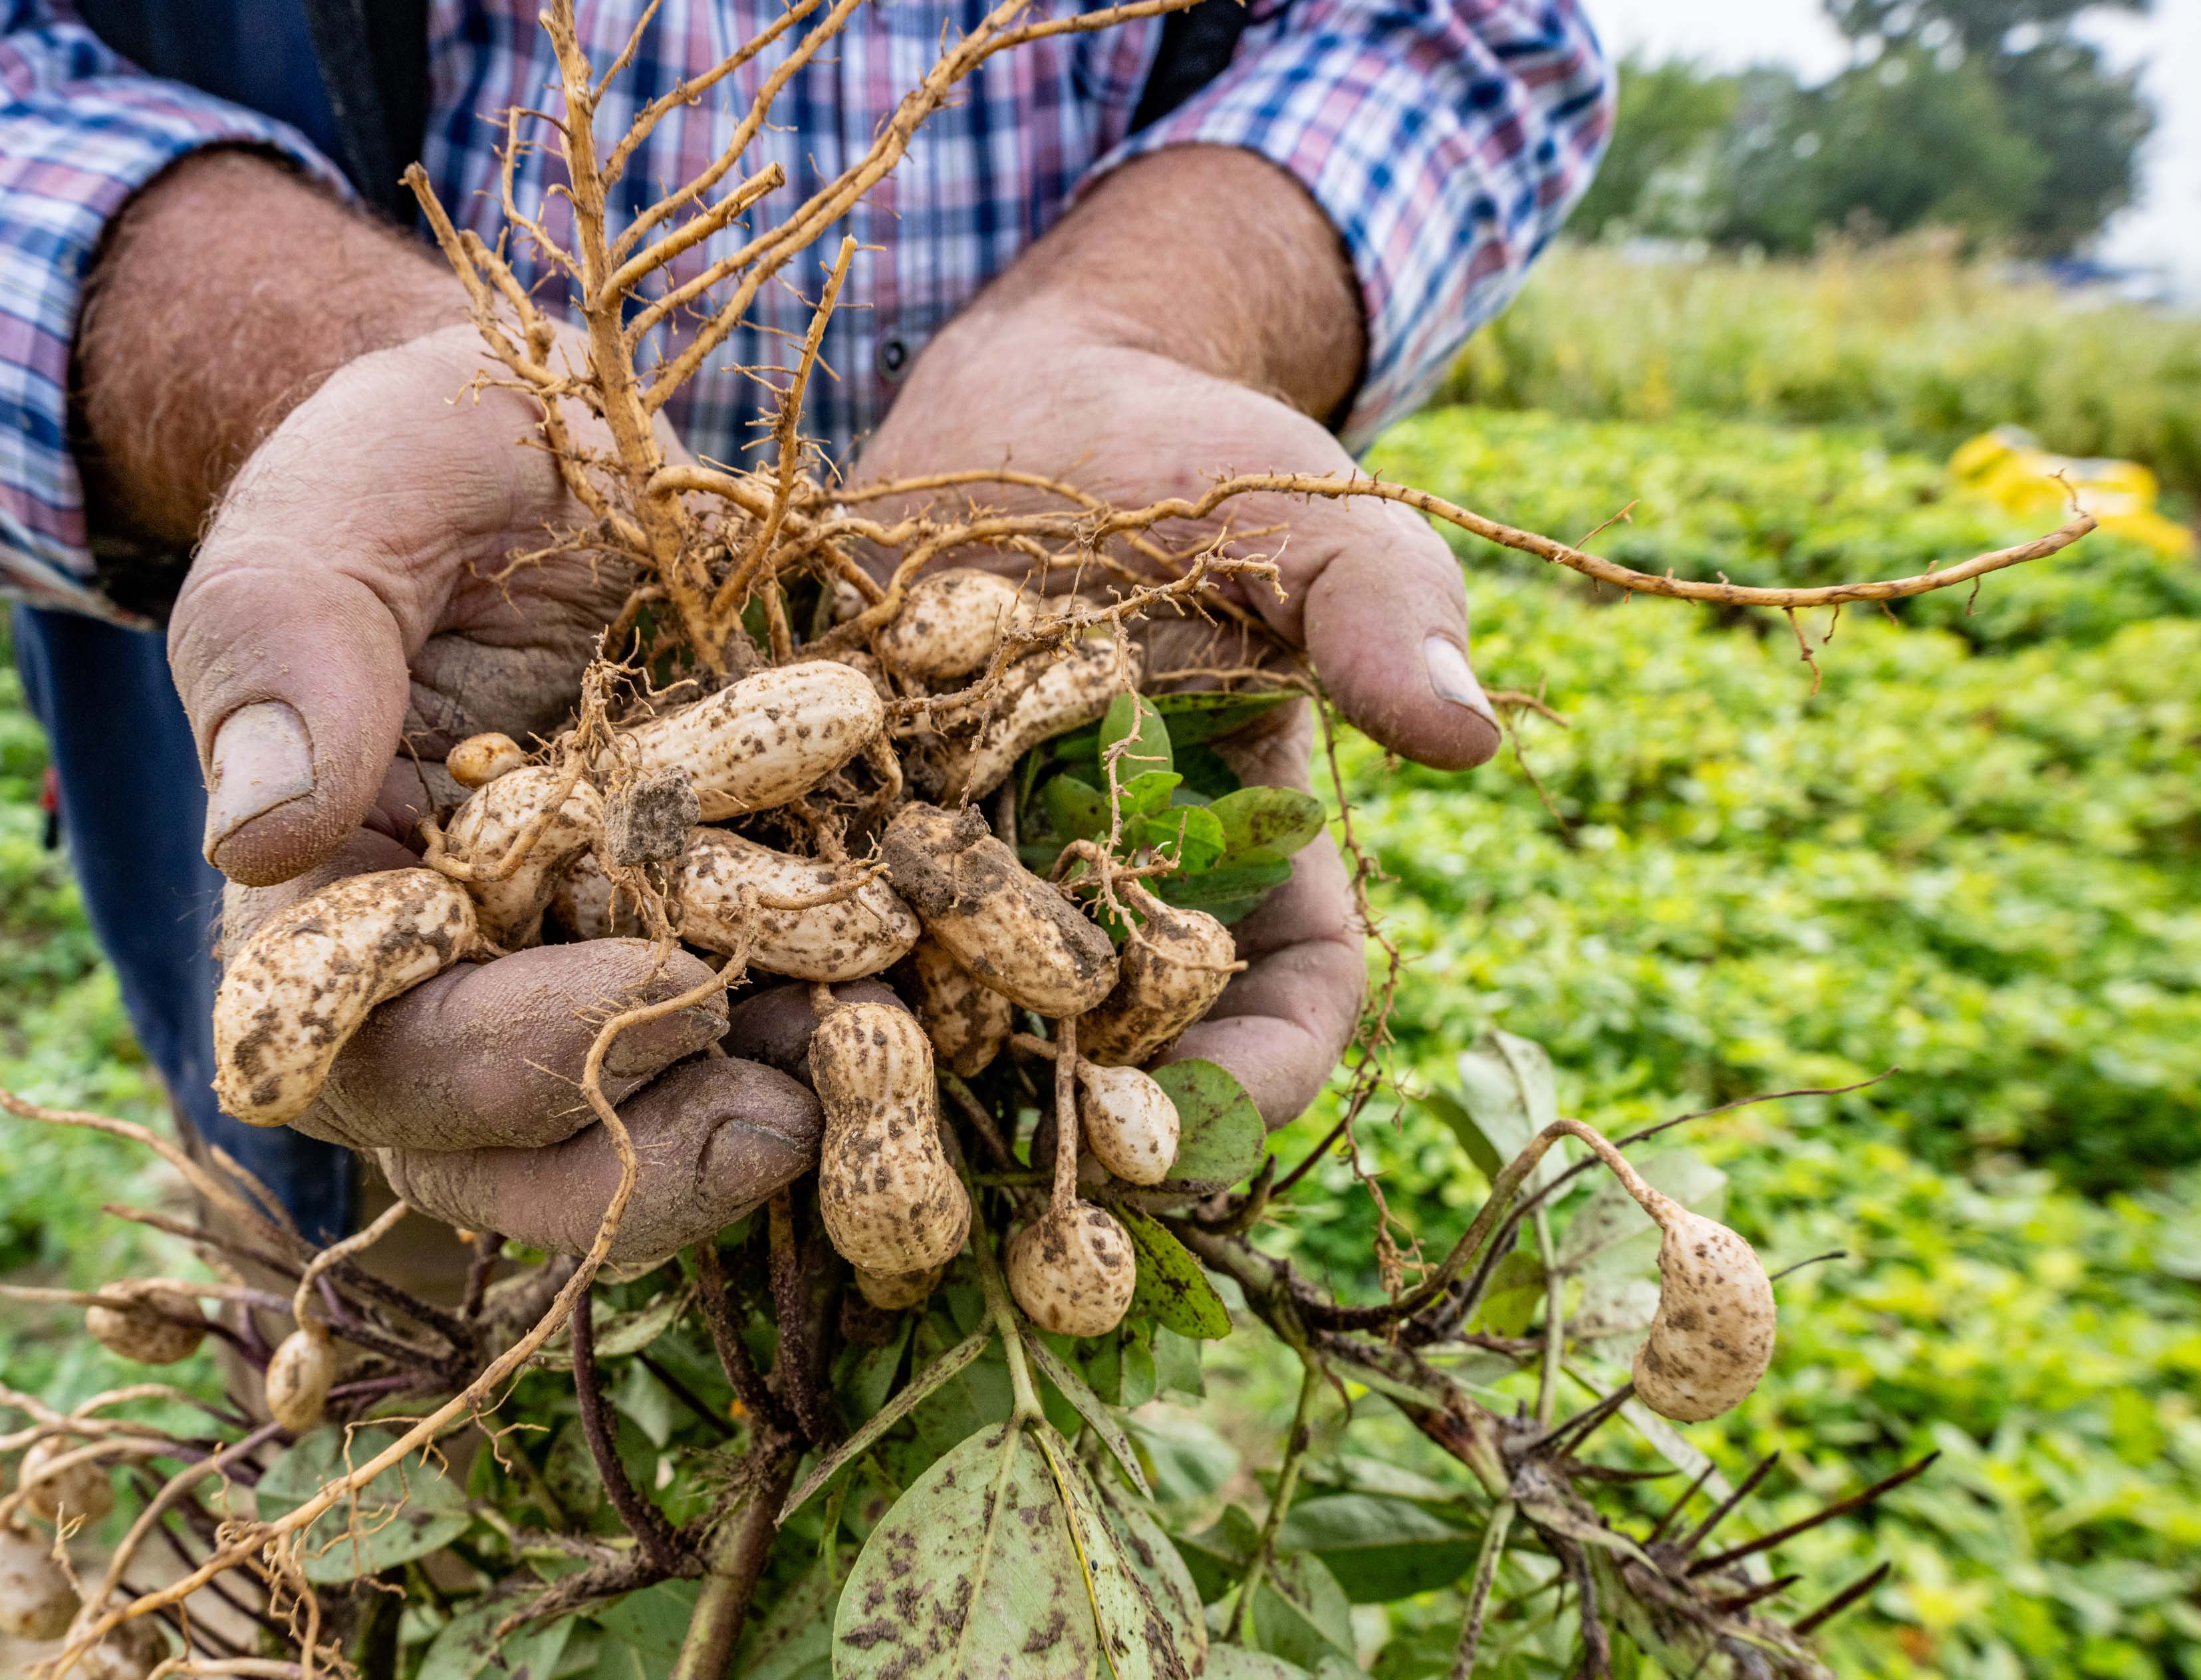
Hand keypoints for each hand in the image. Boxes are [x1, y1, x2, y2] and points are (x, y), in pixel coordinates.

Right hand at [87, 152, 818, 1259]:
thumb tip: (256, 832)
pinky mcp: (737, 951)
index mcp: (335, 905)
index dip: (495, 1063)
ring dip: (769, 1134)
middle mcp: (466, 981)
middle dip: (644, 1164)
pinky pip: (787, 1054)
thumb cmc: (433, 461)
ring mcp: (607, 977)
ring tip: (885, 1076)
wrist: (578, 449)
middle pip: (514, 1155)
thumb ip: (288, 636)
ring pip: (655, 1136)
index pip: (374, 1050)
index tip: (643, 993)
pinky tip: (948, 1017)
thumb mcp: (358, 493)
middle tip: (778, 1113)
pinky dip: (860, 1057)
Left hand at [850, 146, 1500, 1124]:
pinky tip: (729, 1028)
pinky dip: (782, 996)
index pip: (1290, 1002)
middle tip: (1010, 1201)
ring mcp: (976, 898)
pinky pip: (819, 949)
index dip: (1264, 1072)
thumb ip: (1379, 613)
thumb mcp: (1301, 522)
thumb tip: (1471, 729)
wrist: (1016, 400)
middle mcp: (1111, 914)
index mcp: (1252, 868)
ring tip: (859, 1142)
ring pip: (955, 1039)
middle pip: (1109, 1064)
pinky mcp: (851, 854)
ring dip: (910, 1101)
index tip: (1212, 1118)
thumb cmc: (1190, 461)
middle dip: (1063, 1137)